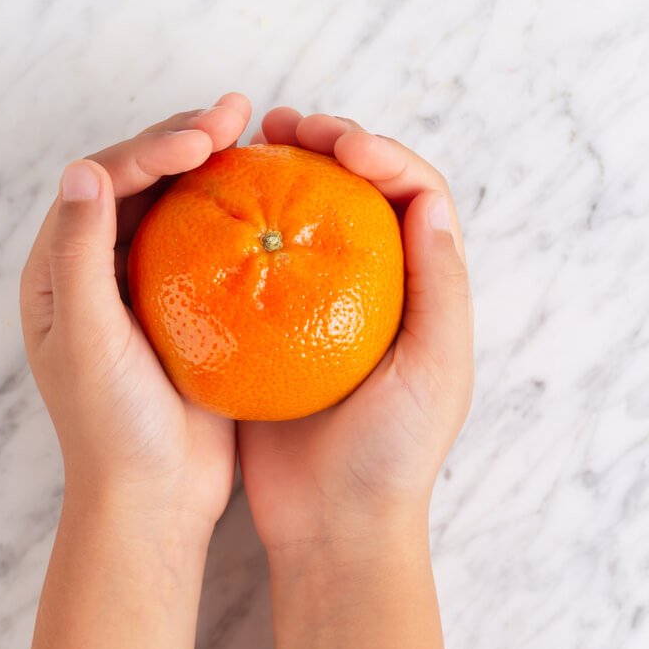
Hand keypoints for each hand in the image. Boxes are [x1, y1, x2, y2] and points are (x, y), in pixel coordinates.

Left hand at [19, 93, 251, 531]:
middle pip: (140, 182)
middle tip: (237, 112)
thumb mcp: (86, 339)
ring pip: (178, 205)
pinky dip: (237, 213)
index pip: (103, 184)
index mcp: (59, 270)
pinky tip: (273, 197)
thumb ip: (79, 256)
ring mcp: (145, 287)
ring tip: (256, 134)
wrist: (154, 498)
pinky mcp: (188, 308)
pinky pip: (211, 244)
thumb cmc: (111, 428)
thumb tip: (82, 171)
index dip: (151, 147)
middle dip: (184, 139)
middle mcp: (97, 269)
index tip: (204, 136)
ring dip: (213, 167)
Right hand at [238, 108, 473, 555]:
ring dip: (281, 170)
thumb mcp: (434, 372)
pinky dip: (240, 222)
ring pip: (307, 213)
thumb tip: (429, 201)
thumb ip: (440, 288)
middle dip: (328, 142)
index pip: (415, 192)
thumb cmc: (392, 455)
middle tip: (284, 124)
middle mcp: (376, 285)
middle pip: (359, 189)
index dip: (382, 152)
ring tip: (244, 143)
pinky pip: (258, 259)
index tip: (338, 145)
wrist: (331, 525)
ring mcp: (319, 303)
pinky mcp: (271, 327)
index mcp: (423, 288)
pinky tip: (208, 205)